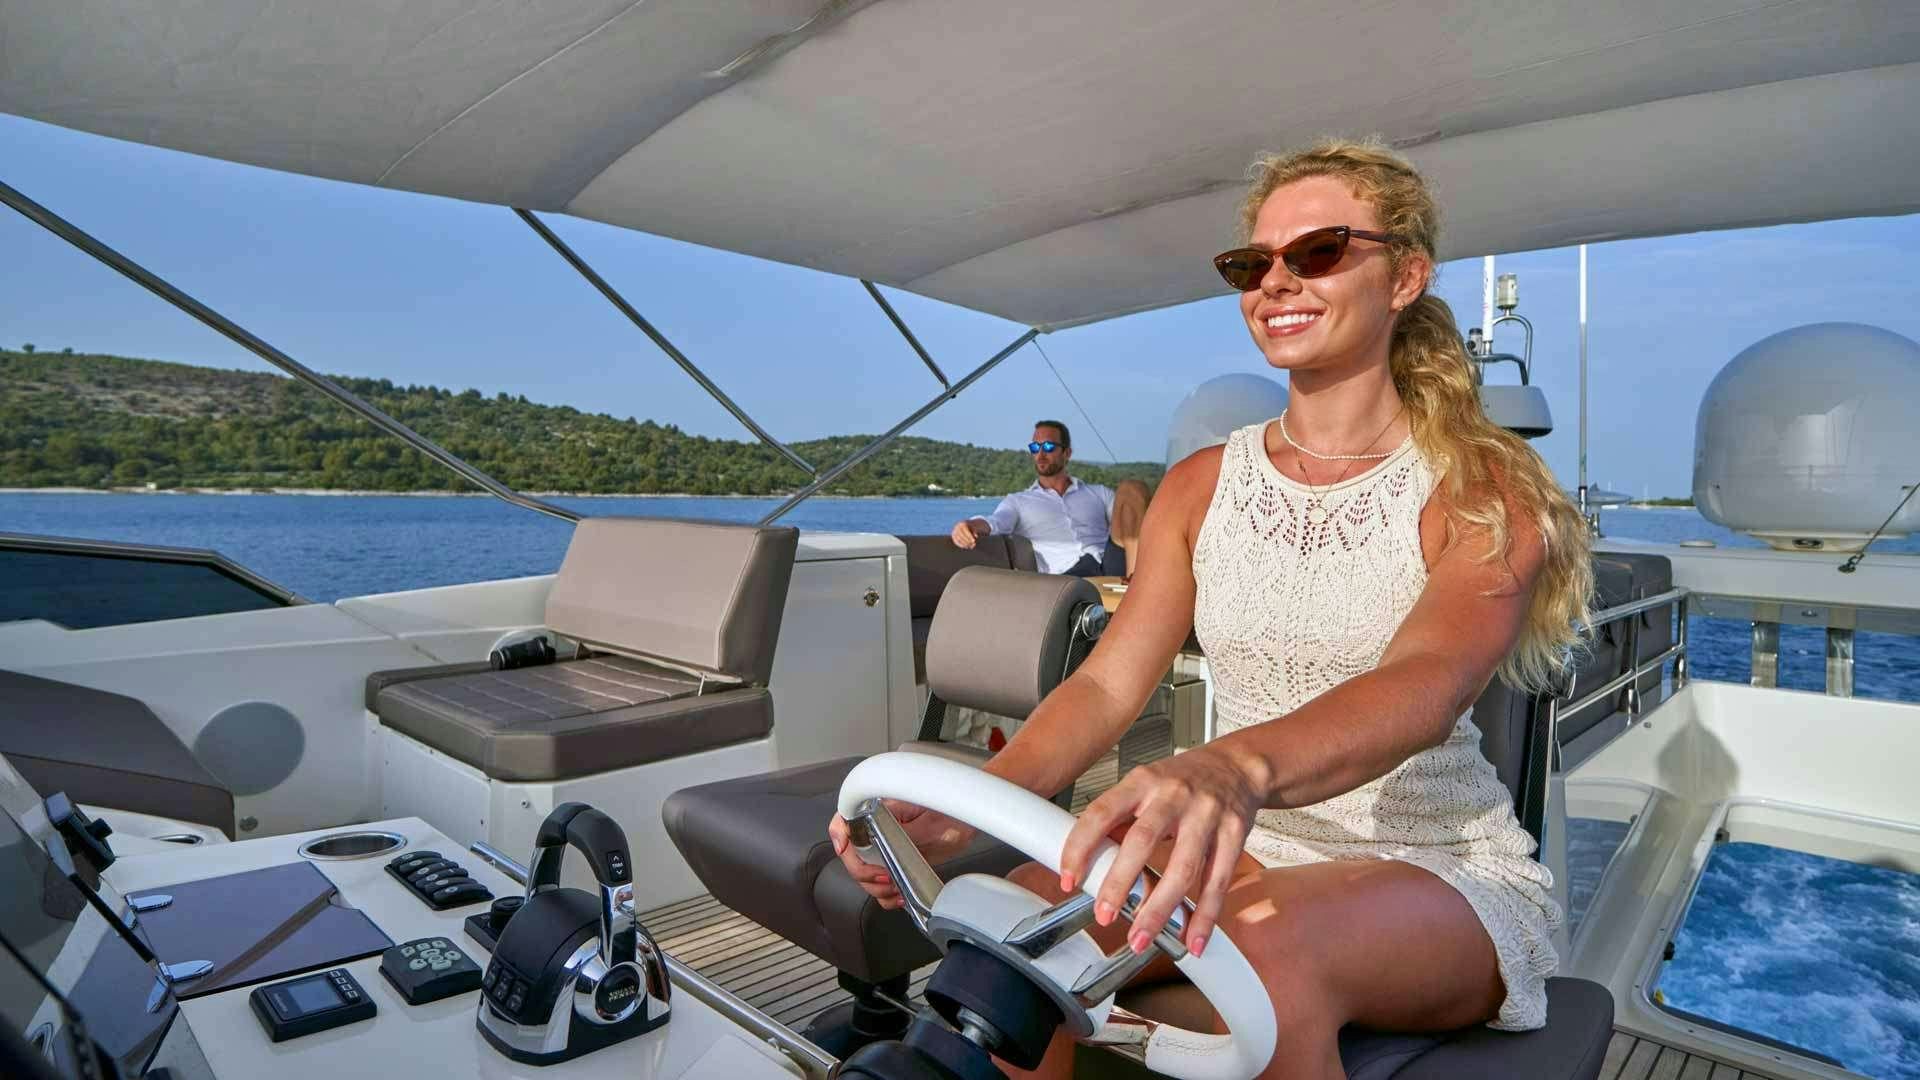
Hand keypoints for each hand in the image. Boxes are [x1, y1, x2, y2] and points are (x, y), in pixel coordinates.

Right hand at [828, 800, 977, 909]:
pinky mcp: (896, 864)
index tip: (844, 848)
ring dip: (876, 887)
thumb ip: (900, 833)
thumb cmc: (951, 812)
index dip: (839, 833)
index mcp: (879, 810)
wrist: (967, 820)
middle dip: (864, 872)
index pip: (845, 818)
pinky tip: (899, 896)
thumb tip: (881, 843)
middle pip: (851, 854)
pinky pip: (881, 886)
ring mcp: (886, 848)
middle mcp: (877, 829)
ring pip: (864, 874)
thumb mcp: (926, 823)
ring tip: (895, 888)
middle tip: (885, 877)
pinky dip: (886, 896)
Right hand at [950, 520, 980, 548]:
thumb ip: (975, 531)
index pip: (965, 531)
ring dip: (964, 544)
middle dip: (967, 541)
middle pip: (961, 535)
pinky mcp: (953, 536)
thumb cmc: (972, 527)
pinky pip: (956, 541)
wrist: (966, 525)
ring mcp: (954, 531)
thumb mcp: (975, 528)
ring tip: (970, 546)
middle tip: (973, 544)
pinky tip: (966, 547)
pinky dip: (961, 545)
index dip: (969, 536)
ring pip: (958, 539)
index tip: (974, 541)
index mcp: (963, 524)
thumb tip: (976, 536)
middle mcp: (957, 527)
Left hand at [1057, 743, 1266, 956]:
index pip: (1102, 812)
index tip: (1069, 879)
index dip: (1081, 846)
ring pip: (1183, 868)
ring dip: (1160, 910)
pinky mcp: (1234, 834)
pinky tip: (1193, 939)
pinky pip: (1217, 881)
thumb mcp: (1146, 784)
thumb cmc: (1185, 779)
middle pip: (1143, 842)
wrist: (1238, 766)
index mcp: (1142, 782)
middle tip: (1103, 916)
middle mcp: (1173, 796)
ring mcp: (1206, 815)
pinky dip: (1205, 915)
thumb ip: (1120, 818)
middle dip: (1119, 884)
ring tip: (1141, 938)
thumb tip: (1089, 857)